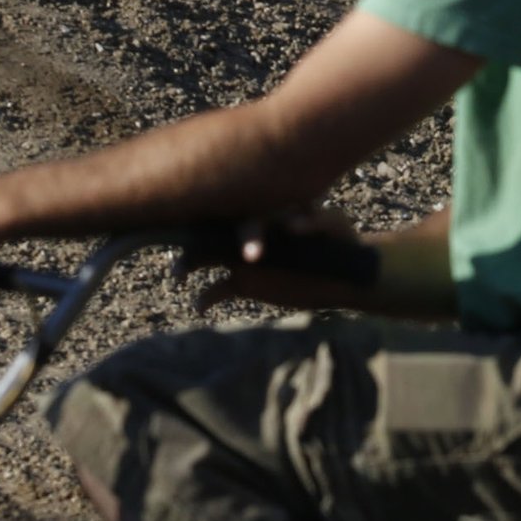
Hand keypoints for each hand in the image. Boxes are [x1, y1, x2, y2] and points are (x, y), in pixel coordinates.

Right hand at [186, 208, 365, 314]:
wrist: (343, 272)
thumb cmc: (340, 238)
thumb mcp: (334, 225)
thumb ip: (315, 220)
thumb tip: (293, 223)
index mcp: (269, 212)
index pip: (247, 212)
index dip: (241, 225)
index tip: (249, 249)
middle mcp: (250, 231)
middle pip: (215, 230)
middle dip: (198, 239)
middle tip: (191, 256)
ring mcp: (243, 257)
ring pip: (207, 256)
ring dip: (189, 263)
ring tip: (178, 276)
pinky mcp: (244, 281)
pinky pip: (217, 289)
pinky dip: (205, 298)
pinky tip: (199, 307)